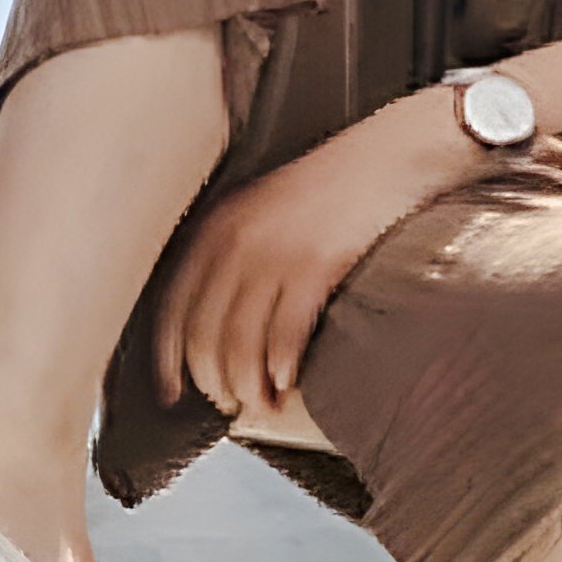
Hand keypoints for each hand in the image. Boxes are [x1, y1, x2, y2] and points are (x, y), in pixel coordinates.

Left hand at [153, 91, 475, 418]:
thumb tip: (224, 327)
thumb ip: (237, 255)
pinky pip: (285, 332)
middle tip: (233, 408)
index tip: (174, 395)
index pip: (172, 310)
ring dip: (248, 388)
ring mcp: (275, 251)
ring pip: (241, 344)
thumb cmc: (336, 188)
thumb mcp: (266, 210)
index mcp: (215, 227)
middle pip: (204, 336)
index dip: (168, 361)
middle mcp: (235, 240)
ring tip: (265, 407)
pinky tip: (288, 380)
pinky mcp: (316, 263)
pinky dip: (281, 366)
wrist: (393, 153)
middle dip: (214, 384)